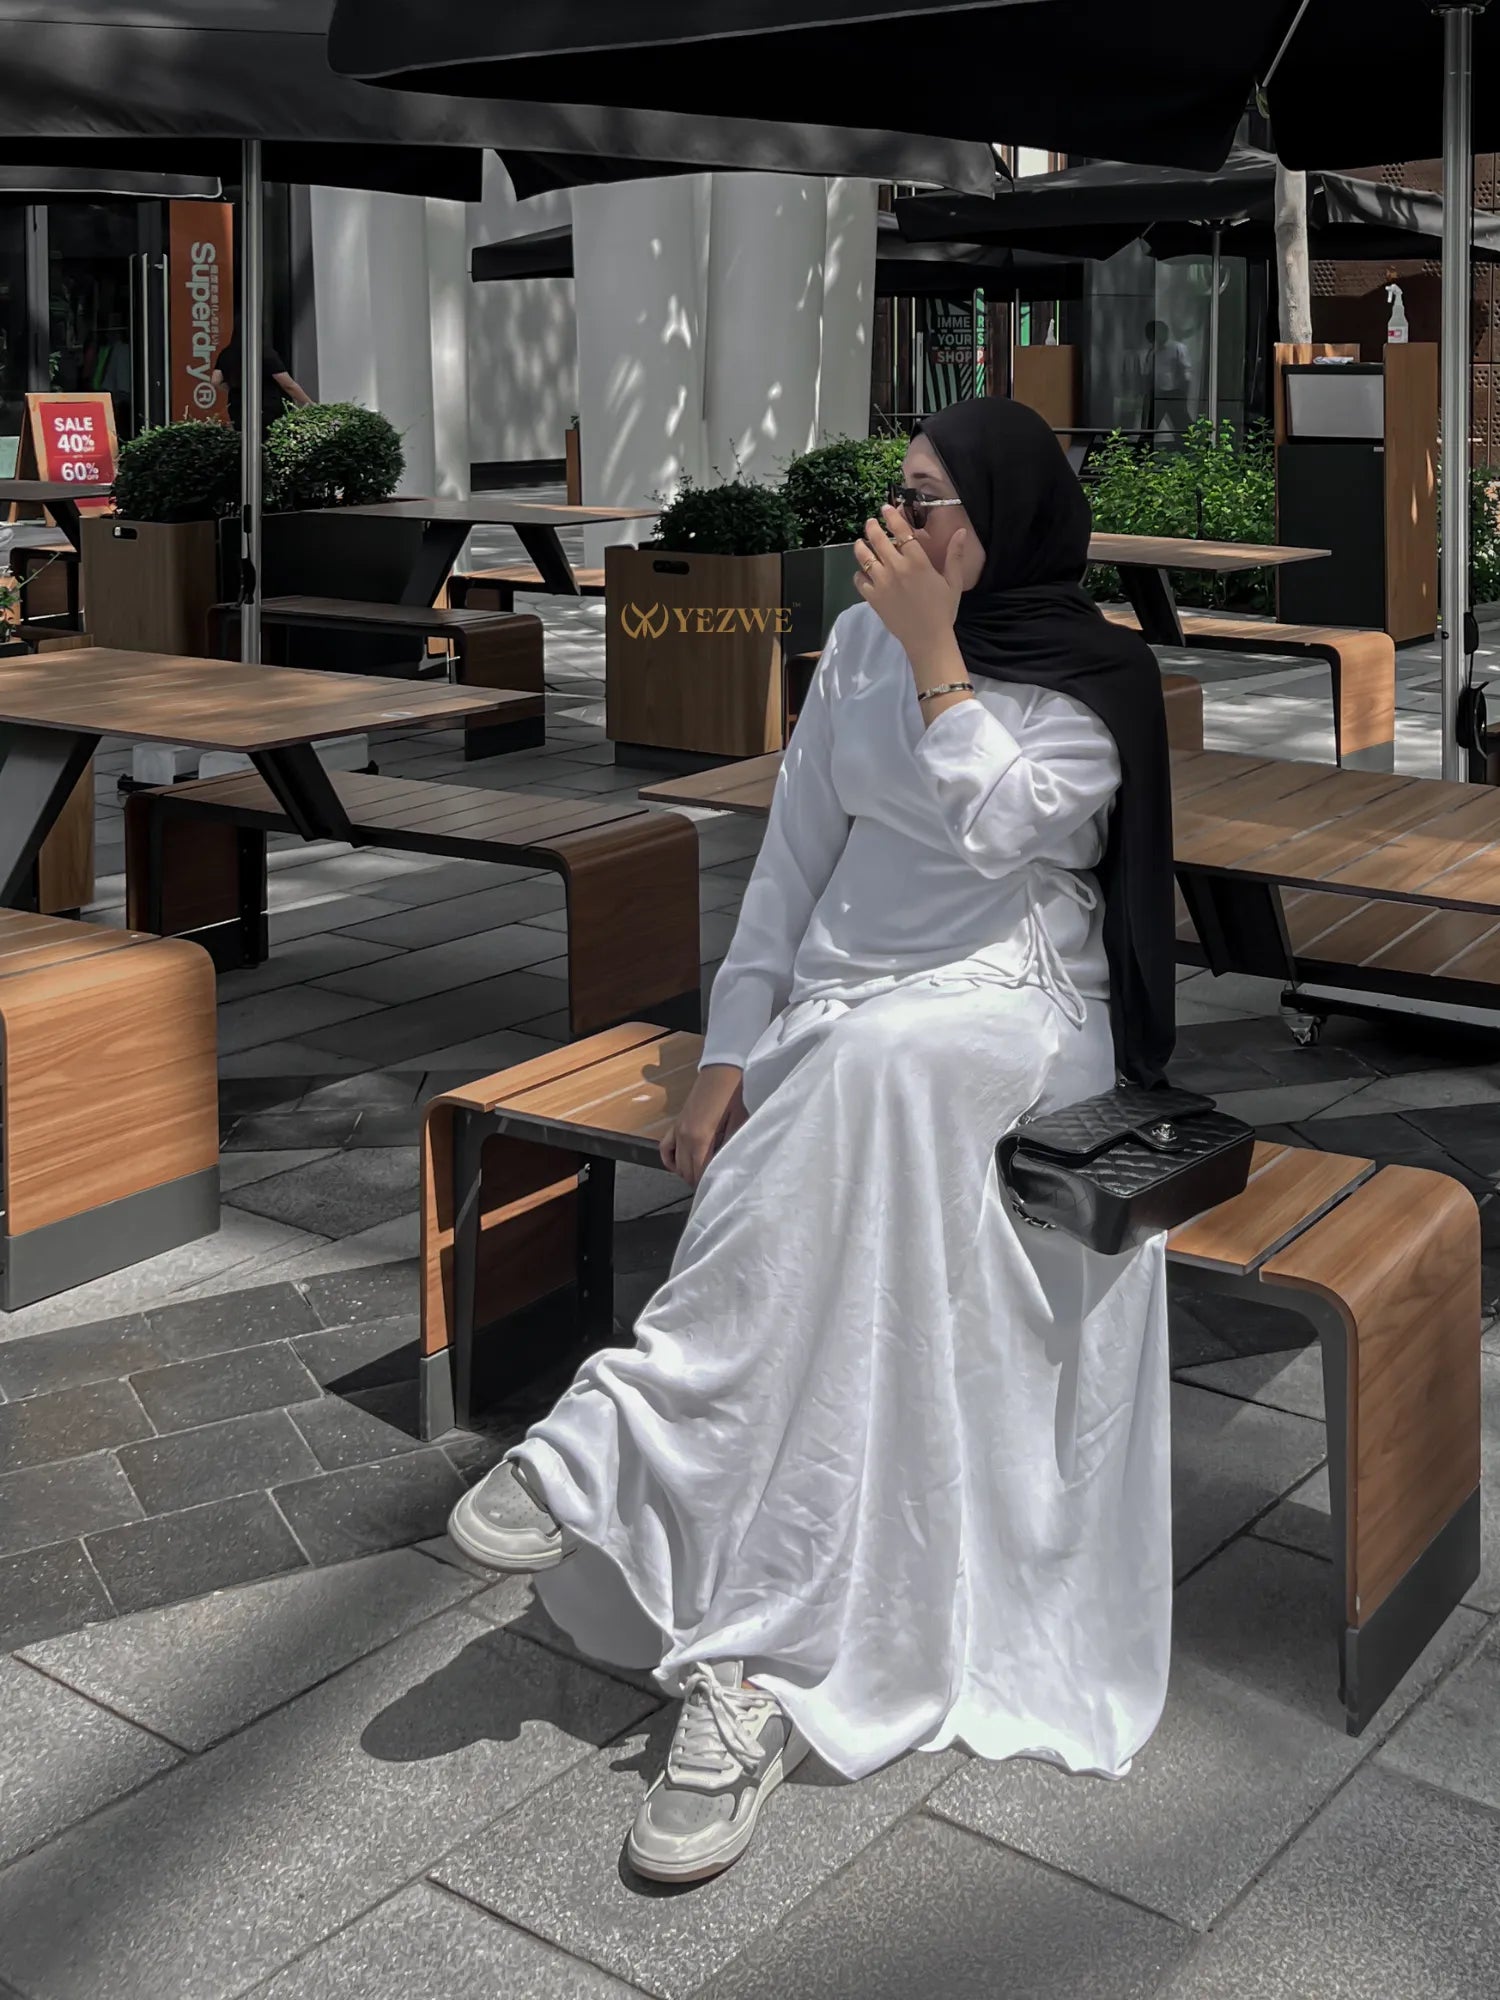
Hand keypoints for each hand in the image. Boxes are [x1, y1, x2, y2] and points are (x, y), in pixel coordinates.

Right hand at [660, 1064, 746, 1187]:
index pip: (700, 1171)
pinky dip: (671, 1161)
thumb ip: (729, 1147)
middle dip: (699, 1181)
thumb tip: (726, 1166)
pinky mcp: (676, 1125)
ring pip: (677, 1164)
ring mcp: (678, 1130)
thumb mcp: (738, 1123)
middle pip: (687, 1172)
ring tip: (702, 1177)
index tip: (718, 1190)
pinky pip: (666, 1149)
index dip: (709, 1183)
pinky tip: (680, 1166)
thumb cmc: (733, 1096)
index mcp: (700, 1137)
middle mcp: (685, 1136)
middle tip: (713, 1186)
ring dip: (688, 1173)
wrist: (722, 1072)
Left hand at [853, 504, 967, 662]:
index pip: (901, 532)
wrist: (927, 639)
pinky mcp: (872, 598)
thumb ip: (954, 555)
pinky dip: (859, 574)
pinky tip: (862, 573)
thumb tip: (961, 531)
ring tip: (860, 543)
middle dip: (872, 527)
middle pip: (878, 540)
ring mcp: (881, 583)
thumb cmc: (943, 610)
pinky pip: (859, 580)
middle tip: (870, 523)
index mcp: (917, 562)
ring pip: (864, 558)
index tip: (885, 508)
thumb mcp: (953, 582)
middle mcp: (896, 568)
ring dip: (861, 547)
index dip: (892, 517)